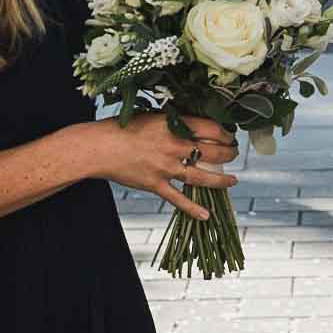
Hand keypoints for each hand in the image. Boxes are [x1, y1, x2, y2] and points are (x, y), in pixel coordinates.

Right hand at [88, 114, 239, 218]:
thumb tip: (192, 124)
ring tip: (233, 180)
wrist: (98, 147)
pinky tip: (206, 215)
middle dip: (228, 153)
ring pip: (202, 176)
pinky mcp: (155, 184)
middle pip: (212, 151)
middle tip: (234, 153)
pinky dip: (193, 208)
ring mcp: (166, 167)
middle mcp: (174, 146)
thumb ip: (173, 122)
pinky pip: (178, 199)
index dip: (225, 133)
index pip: (211, 129)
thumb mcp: (152, 117)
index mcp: (174, 126)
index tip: (229, 135)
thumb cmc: (121, 128)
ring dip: (221, 180)